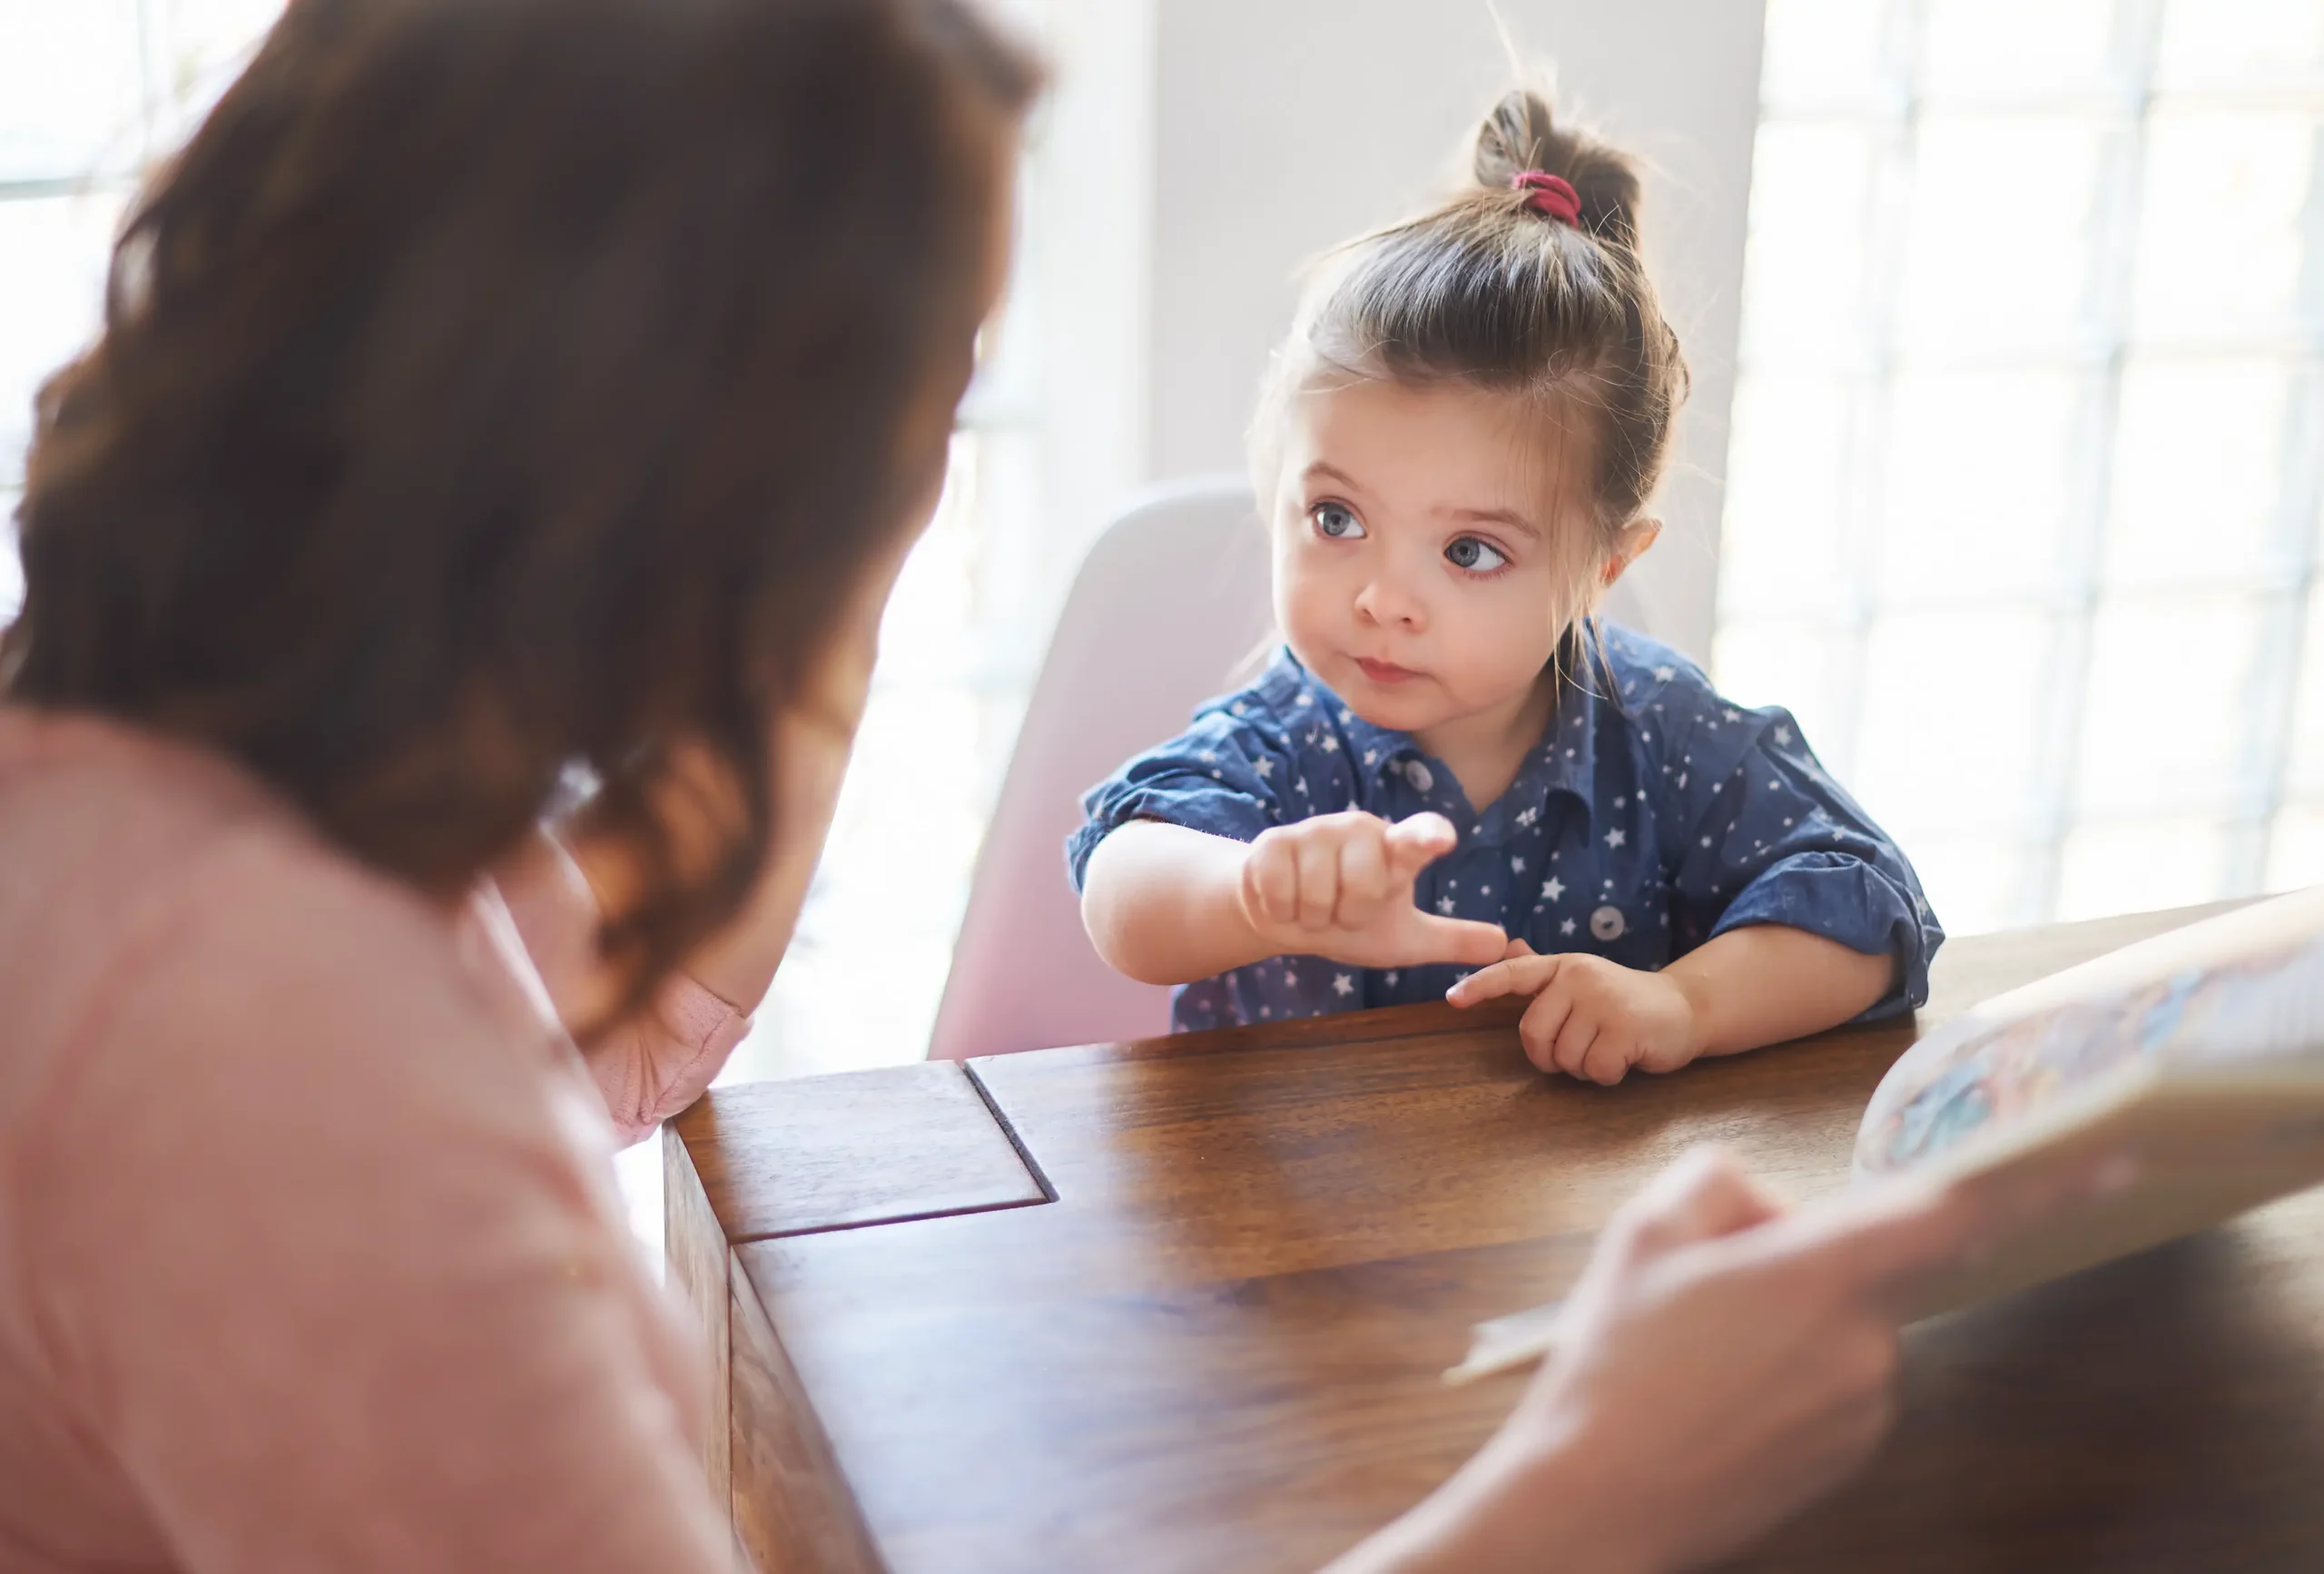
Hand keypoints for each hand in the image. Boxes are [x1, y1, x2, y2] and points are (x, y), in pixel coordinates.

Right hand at [1236, 810, 1506, 971]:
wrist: (1282, 912)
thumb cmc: (1347, 918)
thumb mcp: (1401, 937)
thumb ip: (1450, 939)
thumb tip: (1504, 945)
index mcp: (1396, 849)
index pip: (1419, 838)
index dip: (1429, 838)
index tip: (1443, 840)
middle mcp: (1359, 829)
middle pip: (1362, 888)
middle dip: (1348, 915)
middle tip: (1341, 911)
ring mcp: (1314, 830)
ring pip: (1316, 895)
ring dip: (1312, 917)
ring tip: (1311, 906)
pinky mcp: (1273, 842)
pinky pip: (1278, 891)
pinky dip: (1281, 911)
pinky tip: (1284, 900)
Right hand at [1332, 1145, 2135, 1573]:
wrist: (1594, 1501)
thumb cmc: (1612, 1365)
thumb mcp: (1641, 1234)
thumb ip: (1718, 1184)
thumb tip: (1769, 1209)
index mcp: (1821, 1275)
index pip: (1950, 1214)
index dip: (2035, 1182)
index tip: (2111, 1160)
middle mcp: (1864, 1344)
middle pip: (1858, 1265)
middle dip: (1794, 1257)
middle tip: (1695, 1289)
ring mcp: (1862, 1409)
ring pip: (1842, 1326)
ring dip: (1786, 1321)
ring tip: (1689, 1357)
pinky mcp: (1847, 1455)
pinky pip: (1833, 1384)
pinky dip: (1785, 1375)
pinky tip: (1712, 1398)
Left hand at [1447, 940, 1703, 1083]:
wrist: (1684, 1008)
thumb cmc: (1624, 1001)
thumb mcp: (1582, 981)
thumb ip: (1544, 973)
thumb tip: (1507, 946)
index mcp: (1563, 967)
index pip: (1513, 974)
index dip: (1480, 986)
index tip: (1452, 999)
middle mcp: (1579, 977)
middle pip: (1533, 1034)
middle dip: (1551, 1056)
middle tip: (1580, 1050)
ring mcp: (1603, 1001)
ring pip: (1565, 1057)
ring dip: (1582, 1068)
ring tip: (1608, 1048)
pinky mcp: (1625, 1028)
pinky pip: (1594, 1070)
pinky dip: (1607, 1075)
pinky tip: (1625, 1057)